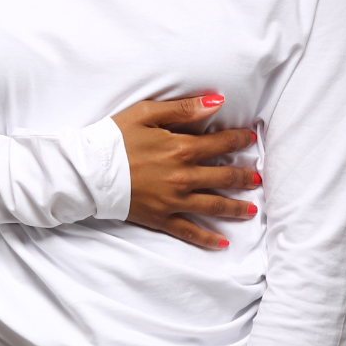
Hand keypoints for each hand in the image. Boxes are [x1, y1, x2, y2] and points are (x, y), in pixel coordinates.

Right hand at [111, 94, 258, 249]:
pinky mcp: (160, 218)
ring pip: (213, 206)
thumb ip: (184, 109)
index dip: (238, 140)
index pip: (220, 144)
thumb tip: (217, 102)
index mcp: (181, 148)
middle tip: (258, 176)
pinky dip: (207, 238)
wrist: (88, 171)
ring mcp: (173, 200)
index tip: (251, 138)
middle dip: (244, 176)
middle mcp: (183, 176)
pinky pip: (189, 230)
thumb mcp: (148, 113)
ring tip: (251, 209)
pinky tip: (222, 243)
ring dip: (235, 207)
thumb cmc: (115, 137)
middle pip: (223, 177)